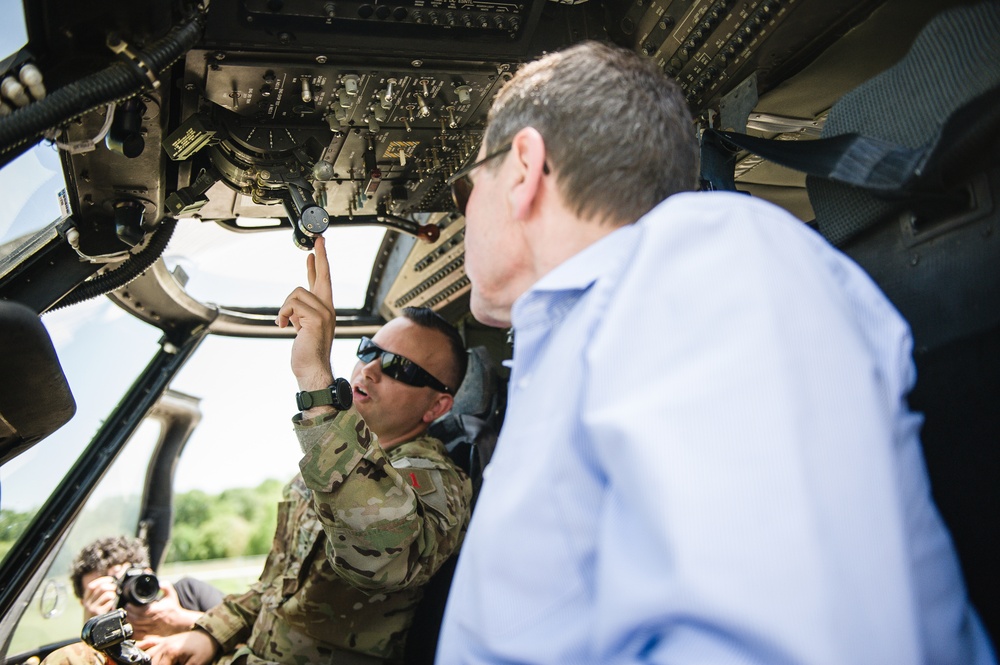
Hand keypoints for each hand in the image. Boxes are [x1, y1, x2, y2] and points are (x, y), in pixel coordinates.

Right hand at [81, 575, 117, 620]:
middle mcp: (88, 603)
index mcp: (86, 600)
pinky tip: (113, 605)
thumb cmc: (94, 617)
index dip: (101, 580)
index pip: (91, 586)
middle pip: (101, 588)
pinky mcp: (99, 613)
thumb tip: (110, 585)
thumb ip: (98, 597)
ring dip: (114, 594)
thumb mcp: (92, 606)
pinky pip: (110, 603)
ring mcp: (93, 608)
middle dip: (111, 586)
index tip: (110, 579)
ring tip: (114, 598)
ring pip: (107, 594)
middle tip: (115, 589)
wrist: (90, 632)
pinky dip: (114, 602)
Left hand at [126, 581, 201, 638]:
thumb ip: (166, 587)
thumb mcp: (171, 595)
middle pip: (136, 619)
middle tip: (127, 609)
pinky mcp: (149, 635)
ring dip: (129, 621)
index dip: (133, 608)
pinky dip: (131, 631)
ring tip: (127, 615)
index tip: (129, 604)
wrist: (179, 623)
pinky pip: (137, 635)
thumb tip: (159, 583)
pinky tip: (130, 626)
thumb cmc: (173, 609)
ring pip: (135, 626)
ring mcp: (151, 629)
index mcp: (158, 610)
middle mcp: (154, 620)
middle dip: (129, 613)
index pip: (142, 610)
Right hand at [144, 629, 217, 664]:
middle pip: (151, 663)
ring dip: (146, 661)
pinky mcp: (165, 641)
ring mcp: (163, 642)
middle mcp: (163, 646)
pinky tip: (137, 651)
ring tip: (142, 663)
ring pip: (147, 655)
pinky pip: (149, 643)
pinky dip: (142, 647)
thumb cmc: (205, 649)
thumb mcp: (196, 664)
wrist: (210, 634)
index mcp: (170, 652)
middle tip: (160, 664)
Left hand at [277, 235, 336, 395]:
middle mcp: (328, 307)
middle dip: (320, 255)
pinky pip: (292, 305)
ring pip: (296, 293)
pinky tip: (284, 327)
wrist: (312, 370)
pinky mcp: (317, 318)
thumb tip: (293, 303)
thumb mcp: (303, 327)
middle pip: (322, 274)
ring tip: (284, 324)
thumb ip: (301, 312)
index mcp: (325, 308)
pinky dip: (283, 316)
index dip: (320, 260)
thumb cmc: (306, 352)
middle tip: (318, 238)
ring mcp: (324, 312)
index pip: (323, 279)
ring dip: (285, 309)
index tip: (319, 243)